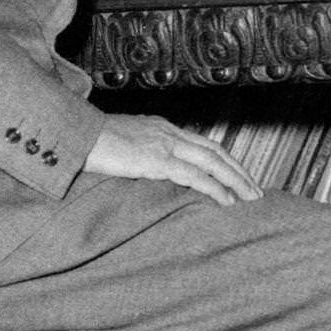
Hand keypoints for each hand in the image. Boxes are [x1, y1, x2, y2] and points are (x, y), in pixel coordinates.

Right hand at [84, 114, 262, 205]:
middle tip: (256, 192)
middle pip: (216, 151)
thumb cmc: (91, 143)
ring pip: (212, 162)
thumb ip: (142, 152)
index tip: (239, 178)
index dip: (226, 161)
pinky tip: (227, 203)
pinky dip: (215, 189)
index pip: (204, 143)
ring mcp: (164, 144)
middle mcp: (169, 133)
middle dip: (239, 172)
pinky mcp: (157, 160)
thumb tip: (151, 170)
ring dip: (235, 182)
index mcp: (163, 128)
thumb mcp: (124, 143)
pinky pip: (195, 177)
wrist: (74, 135)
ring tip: (250, 200)